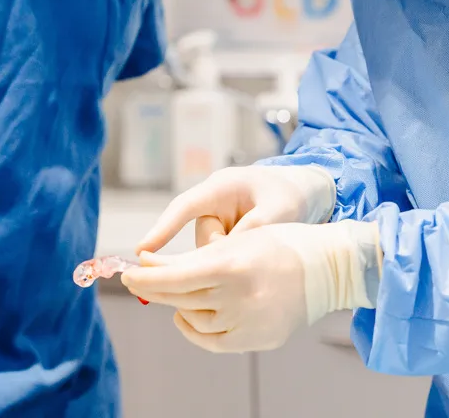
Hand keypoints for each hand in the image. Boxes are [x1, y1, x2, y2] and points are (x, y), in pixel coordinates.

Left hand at [122, 220, 380, 353]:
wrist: (328, 268)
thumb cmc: (281, 242)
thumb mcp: (238, 237)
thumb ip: (196, 254)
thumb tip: (150, 265)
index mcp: (233, 264)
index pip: (174, 277)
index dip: (146, 276)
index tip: (128, 272)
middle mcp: (238, 297)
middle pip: (179, 299)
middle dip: (154, 288)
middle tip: (139, 278)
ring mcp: (248, 323)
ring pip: (193, 319)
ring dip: (177, 305)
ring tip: (174, 291)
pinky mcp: (256, 340)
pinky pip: (211, 341)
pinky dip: (193, 328)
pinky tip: (187, 314)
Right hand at [135, 165, 337, 253]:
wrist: (307, 192)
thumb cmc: (291, 195)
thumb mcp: (278, 212)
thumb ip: (251, 233)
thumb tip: (223, 258)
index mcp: (222, 187)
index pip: (184, 208)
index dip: (162, 229)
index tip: (142, 252)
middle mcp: (214, 202)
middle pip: (200, 239)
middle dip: (220, 254)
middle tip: (249, 256)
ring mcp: (219, 219)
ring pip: (211, 252)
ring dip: (233, 259)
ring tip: (264, 250)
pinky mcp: (224, 234)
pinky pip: (220, 255)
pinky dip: (235, 261)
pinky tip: (256, 259)